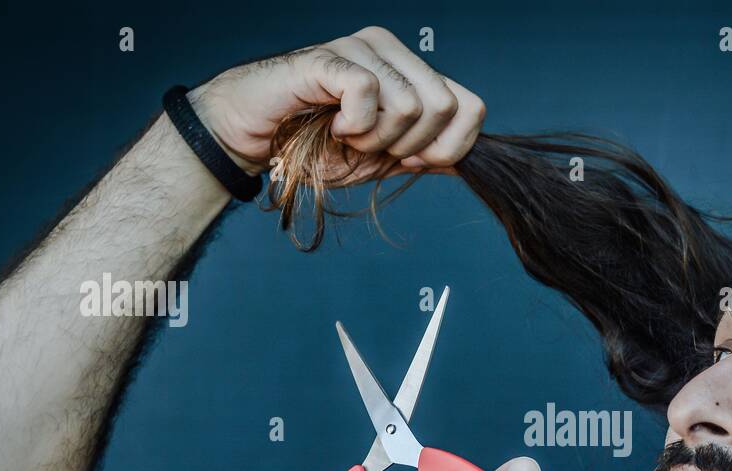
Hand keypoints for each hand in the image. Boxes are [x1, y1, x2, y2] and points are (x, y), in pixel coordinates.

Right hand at [188, 25, 485, 180]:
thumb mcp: (384, 159)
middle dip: (408, 146)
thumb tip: (473, 161)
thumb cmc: (316, 146)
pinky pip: (369, 95)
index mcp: (411, 71)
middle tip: (368, 145)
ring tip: (344, 134)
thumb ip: (427, 155)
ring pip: (411, 105)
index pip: (471, 107)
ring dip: (374, 139)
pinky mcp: (330, 57)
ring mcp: (361, 48)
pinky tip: (332, 124)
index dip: (448, 147)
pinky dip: (353, 126)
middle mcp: (392, 51)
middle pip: (444, 107)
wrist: (258, 142)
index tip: (408, 159)